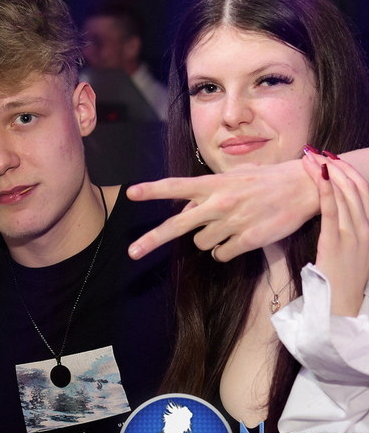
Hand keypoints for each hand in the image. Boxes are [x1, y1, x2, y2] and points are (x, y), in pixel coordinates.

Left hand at [127, 158, 318, 260]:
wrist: (303, 187)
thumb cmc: (265, 180)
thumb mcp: (233, 177)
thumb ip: (208, 192)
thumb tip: (186, 213)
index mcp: (214, 184)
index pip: (176, 186)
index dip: (152, 190)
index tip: (131, 193)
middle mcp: (219, 203)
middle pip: (176, 225)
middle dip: (151, 239)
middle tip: (132, 252)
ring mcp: (232, 222)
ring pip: (201, 243)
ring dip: (208, 239)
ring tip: (228, 226)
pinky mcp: (248, 240)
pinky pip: (221, 255)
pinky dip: (224, 251)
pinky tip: (239, 238)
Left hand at [304, 153, 368, 316]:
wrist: (341, 305)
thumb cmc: (338, 279)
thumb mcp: (345, 250)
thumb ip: (339, 230)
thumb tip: (324, 214)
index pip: (362, 192)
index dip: (348, 173)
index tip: (332, 159)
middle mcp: (366, 228)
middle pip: (355, 188)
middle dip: (337, 166)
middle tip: (319, 152)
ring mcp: (354, 234)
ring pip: (344, 194)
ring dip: (328, 172)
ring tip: (313, 157)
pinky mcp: (338, 241)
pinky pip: (332, 209)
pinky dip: (326, 189)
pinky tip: (319, 175)